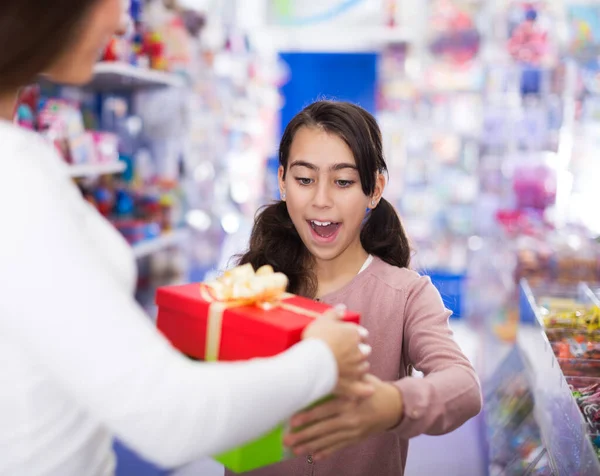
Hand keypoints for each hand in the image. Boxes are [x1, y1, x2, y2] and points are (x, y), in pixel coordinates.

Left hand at [284, 375, 402, 460]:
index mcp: (350, 401)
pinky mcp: (356, 438)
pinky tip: (313, 456)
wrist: (393, 406)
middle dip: (304, 435)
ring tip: (294, 449)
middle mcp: (351, 418)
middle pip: (323, 428)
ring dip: (310, 446)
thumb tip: (321, 366)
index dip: (308, 415)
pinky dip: (325, 452)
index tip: (292, 420)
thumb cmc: (372, 388)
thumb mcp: (360, 378)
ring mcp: (353, 431)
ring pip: (328, 440)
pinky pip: (338, 447)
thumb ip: (343, 376)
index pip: (325, 409)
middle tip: (287, 439)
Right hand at [302, 305, 372, 398]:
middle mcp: (360, 351)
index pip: (362, 333)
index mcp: (354, 334)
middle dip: (358, 351)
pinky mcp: (351, 384)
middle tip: (346, 353)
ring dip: (359, 367)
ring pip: (364, 367)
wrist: (311, 362)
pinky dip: (365, 390)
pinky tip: (368, 389)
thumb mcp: (323, 320)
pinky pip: (362, 389)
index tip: (347, 338)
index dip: (355, 335)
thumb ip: (334, 313)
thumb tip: (342, 308)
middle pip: (365, 350)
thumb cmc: (315, 339)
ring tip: (348, 368)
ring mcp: (356, 368)